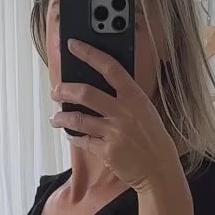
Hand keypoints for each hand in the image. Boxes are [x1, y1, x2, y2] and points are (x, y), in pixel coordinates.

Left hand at [51, 40, 181, 192]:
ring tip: (55, 118)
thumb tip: (98, 86)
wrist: (159, 169)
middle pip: (86, 93)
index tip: (73, 45)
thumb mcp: (144, 111)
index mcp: (134, 97)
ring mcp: (115, 132)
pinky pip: (83, 140)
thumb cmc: (152, 138)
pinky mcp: (107, 151)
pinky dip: (74, 137)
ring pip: (79, 119)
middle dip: (65, 90)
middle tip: (56, 91)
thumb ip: (125, 98)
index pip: (109, 67)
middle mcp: (124, 112)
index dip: (89, 53)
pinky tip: (70, 134)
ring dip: (62, 117)